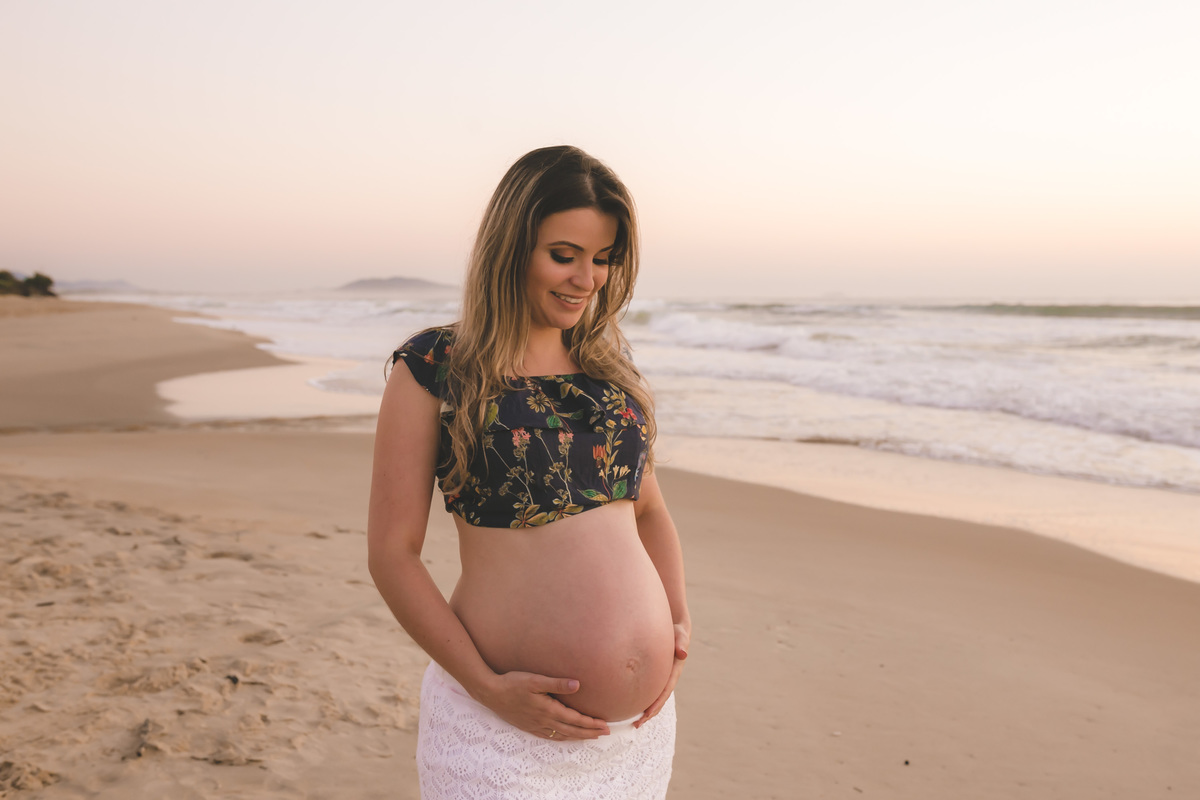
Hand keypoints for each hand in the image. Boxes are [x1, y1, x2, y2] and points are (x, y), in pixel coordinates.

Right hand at [479, 671, 610, 739]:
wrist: (491, 693)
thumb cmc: (513, 683)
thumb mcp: (535, 680)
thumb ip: (557, 684)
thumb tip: (577, 685)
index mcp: (548, 710)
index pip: (575, 719)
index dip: (591, 723)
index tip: (605, 725)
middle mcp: (544, 721)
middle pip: (572, 730)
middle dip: (590, 732)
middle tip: (605, 733)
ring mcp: (536, 725)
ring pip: (562, 735)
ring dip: (578, 736)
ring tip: (591, 737)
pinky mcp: (529, 726)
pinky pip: (550, 736)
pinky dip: (562, 738)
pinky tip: (565, 737)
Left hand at [635, 623, 688, 728]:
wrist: (676, 630)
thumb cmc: (678, 633)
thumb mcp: (681, 636)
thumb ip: (682, 643)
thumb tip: (682, 653)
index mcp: (674, 672)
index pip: (664, 691)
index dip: (656, 704)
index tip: (646, 714)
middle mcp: (667, 678)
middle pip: (658, 700)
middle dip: (649, 713)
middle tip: (636, 725)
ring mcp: (661, 678)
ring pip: (653, 697)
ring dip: (645, 710)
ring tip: (633, 721)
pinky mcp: (655, 675)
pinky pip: (648, 690)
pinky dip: (641, 699)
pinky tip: (630, 704)